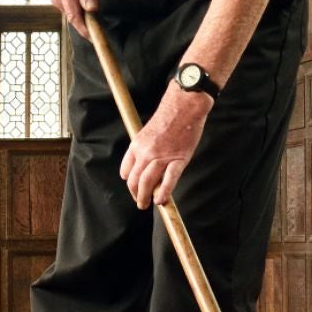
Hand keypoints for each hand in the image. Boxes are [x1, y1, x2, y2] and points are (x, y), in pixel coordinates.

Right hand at [47, 0, 98, 32]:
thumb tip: (92, 10)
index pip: (75, 19)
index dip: (85, 31)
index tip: (95, 39)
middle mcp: (58, 0)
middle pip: (76, 18)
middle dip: (89, 18)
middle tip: (100, 11)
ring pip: (75, 12)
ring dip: (85, 9)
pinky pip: (72, 6)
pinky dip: (81, 5)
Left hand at [120, 84, 209, 208]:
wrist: (184, 106)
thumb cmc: (169, 115)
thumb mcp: (148, 131)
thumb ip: (145, 147)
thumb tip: (146, 163)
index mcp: (136, 145)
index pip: (126, 171)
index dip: (130, 182)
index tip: (134, 187)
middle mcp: (145, 152)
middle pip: (134, 180)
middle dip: (136, 194)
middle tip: (140, 201)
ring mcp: (161, 157)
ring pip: (147, 183)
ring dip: (145, 197)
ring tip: (147, 204)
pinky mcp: (178, 159)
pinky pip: (169, 180)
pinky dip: (164, 192)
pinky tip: (161, 201)